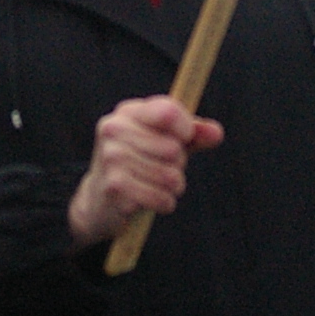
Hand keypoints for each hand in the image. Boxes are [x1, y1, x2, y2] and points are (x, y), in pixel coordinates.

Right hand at [66, 96, 223, 246]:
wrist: (98, 200)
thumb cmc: (137, 163)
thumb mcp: (162, 141)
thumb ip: (191, 134)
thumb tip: (217, 133)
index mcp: (127, 112)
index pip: (168, 112)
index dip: (186, 129)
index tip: (184, 139)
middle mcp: (114, 130)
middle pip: (173, 148)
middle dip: (178, 164)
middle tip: (162, 168)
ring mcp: (111, 158)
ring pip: (170, 176)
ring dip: (173, 186)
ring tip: (157, 185)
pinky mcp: (115, 187)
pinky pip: (161, 197)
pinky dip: (164, 203)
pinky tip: (151, 200)